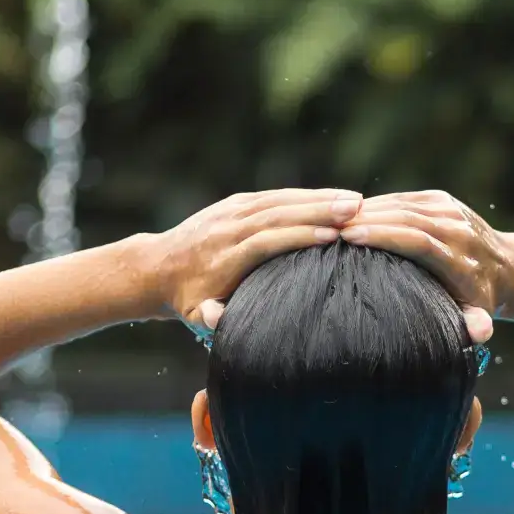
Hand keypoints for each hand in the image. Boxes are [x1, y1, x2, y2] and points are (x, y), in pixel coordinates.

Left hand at [150, 188, 362, 329]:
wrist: (158, 266)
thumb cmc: (187, 298)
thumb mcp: (195, 314)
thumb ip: (210, 317)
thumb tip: (219, 318)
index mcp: (223, 258)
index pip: (265, 242)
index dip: (298, 237)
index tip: (332, 236)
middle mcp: (228, 229)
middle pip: (277, 215)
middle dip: (317, 210)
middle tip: (355, 208)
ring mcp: (232, 212)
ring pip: (279, 200)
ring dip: (318, 198)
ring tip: (355, 200)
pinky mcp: (236, 203)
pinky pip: (274, 196)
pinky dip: (304, 195)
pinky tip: (332, 196)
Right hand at [342, 191, 509, 343]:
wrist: (506, 265)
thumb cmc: (480, 298)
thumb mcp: (479, 316)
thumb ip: (476, 325)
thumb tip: (480, 332)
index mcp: (461, 259)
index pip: (420, 241)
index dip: (385, 236)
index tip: (351, 236)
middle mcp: (458, 230)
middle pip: (408, 218)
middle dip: (367, 220)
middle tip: (330, 226)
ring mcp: (451, 210)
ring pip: (404, 205)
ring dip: (368, 210)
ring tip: (334, 218)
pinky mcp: (443, 199)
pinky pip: (405, 199)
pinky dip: (379, 204)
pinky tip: (354, 212)